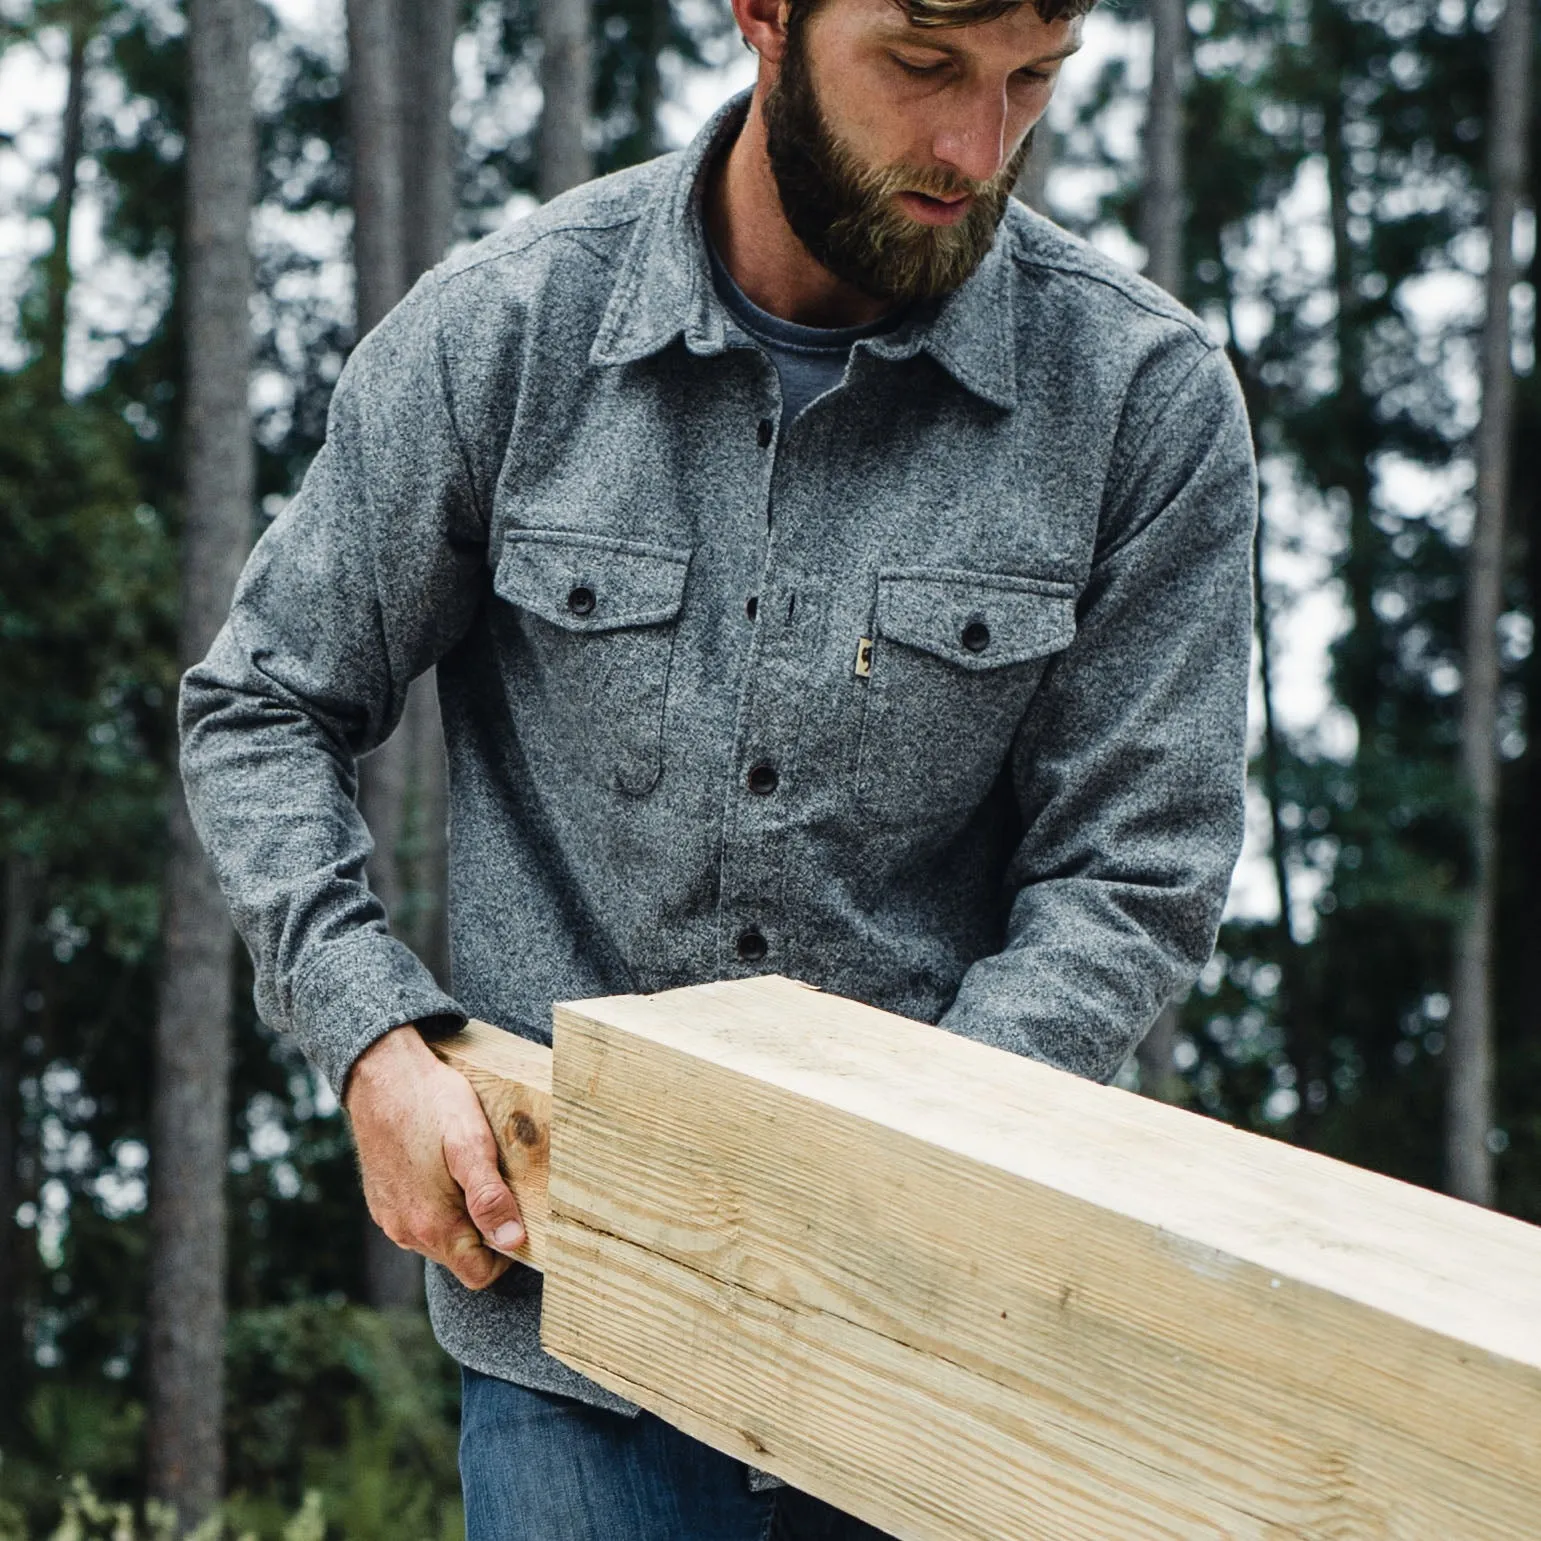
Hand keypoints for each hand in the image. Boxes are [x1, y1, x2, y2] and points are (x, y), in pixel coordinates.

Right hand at [343, 1023, 525, 1288]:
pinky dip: (437, 1203)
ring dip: (462, 1215)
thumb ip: (490, 1197)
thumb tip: (512, 1241)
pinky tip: (443, 1166)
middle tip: (496, 1181)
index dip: (505, 1252)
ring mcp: (390, 1217)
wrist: (381, 1073)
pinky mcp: (382, 1201)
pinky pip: (418, 1219)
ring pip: (440, 1238)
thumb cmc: (431, 1103)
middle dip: (484, 1229)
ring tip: (470, 1169)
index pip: (479, 1274)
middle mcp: (406, 1231)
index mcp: (432, 1225)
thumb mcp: (471, 1145)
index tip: (518, 1215)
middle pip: (460, 1256)